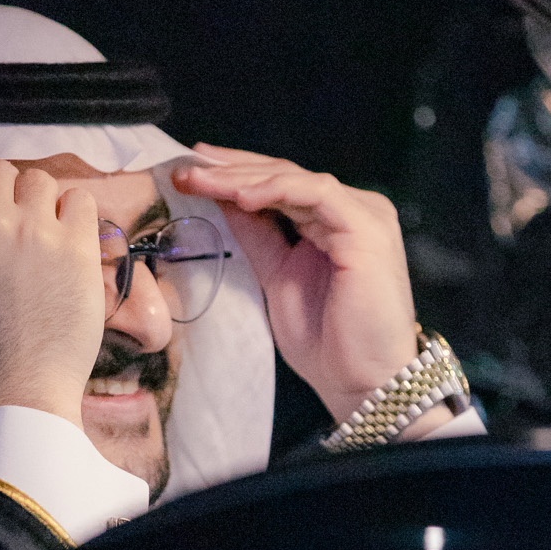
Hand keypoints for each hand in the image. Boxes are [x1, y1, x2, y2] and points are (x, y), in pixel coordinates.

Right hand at [0, 146, 104, 429]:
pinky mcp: (74, 248)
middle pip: (0, 171)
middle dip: (9, 192)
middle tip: (19, 226)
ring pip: (40, 180)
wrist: (12, 394)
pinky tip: (71, 246)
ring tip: (45, 241)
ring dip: (43, 203)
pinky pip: (80, 201)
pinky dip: (76, 216)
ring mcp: (30, 231)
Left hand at [171, 144, 428, 429]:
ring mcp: (363, 215)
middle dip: (230, 168)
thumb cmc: (329, 342)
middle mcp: (353, 209)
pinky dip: (276, 190)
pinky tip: (240, 195)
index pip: (279, 183)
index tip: (189, 174)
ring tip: (201, 180)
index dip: (234, 174)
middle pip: (284, 173)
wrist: (363, 381)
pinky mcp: (365, 228)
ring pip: (295, 178)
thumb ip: (257, 237)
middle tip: (185, 168)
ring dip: (243, 177)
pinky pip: (315, 193)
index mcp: (334, 220)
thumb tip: (223, 201)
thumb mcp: (277, 277)